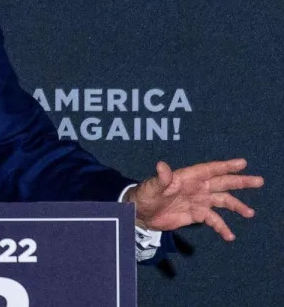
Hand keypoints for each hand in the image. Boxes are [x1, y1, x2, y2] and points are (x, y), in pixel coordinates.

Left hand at [126, 158, 263, 240]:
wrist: (140, 212)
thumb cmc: (145, 194)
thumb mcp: (152, 186)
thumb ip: (161, 178)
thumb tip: (162, 166)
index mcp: (188, 177)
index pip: (210, 169)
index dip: (226, 166)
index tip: (242, 163)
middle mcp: (197, 187)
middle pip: (222, 183)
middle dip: (240, 182)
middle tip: (258, 181)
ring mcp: (198, 201)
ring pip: (222, 201)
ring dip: (236, 206)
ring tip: (250, 213)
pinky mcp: (196, 214)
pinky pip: (214, 220)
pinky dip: (222, 227)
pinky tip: (229, 236)